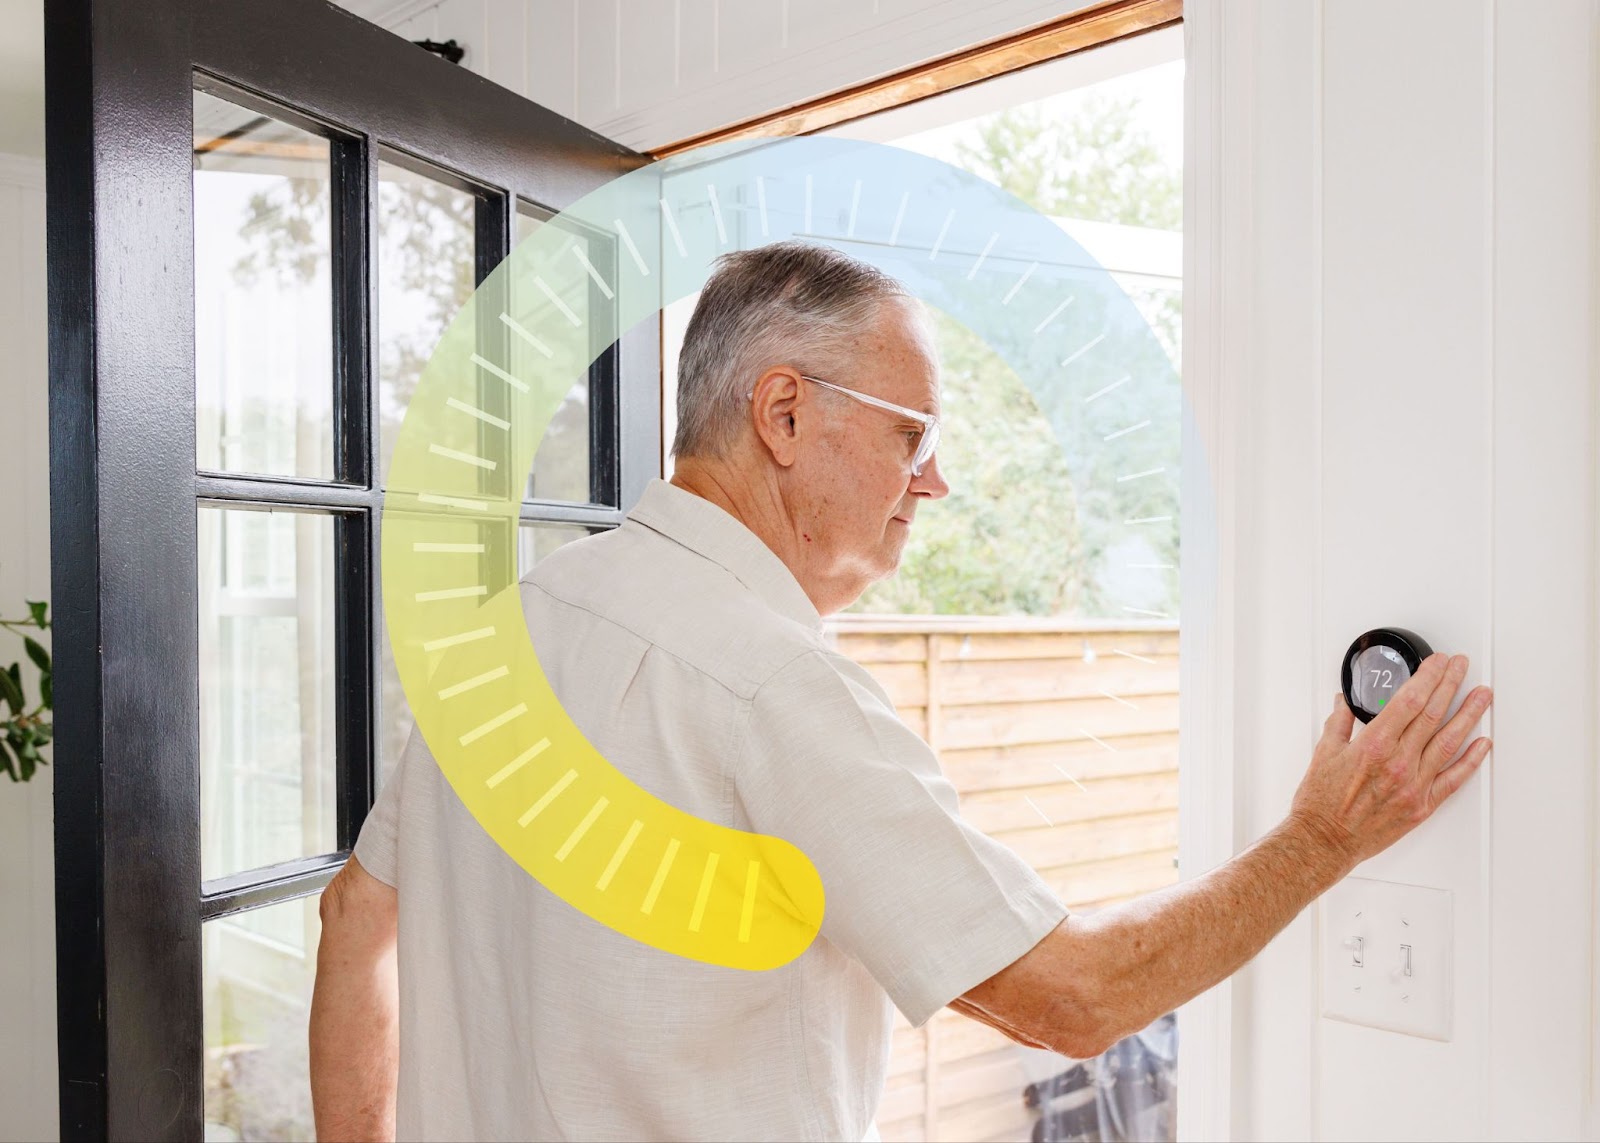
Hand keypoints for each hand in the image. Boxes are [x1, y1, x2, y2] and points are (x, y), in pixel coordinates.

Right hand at [1289, 652, 1492, 870]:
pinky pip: (1453, 779)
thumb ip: (1339, 723)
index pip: (1409, 701)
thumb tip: (1345, 703)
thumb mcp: (1324, 753)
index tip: (1438, 663)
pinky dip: (1471, 760)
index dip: (1428, 677)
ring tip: (1482, 696)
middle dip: (1450, 685)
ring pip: (1449, 742)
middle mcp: (1398, 763)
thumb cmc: (1321, 802)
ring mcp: (1414, 785)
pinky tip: (1482, 743)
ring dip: (1469, 715)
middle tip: (1462, 667)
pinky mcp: (1422, 805)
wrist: (1325, 841)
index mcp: (1374, 746)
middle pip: (1432, 715)